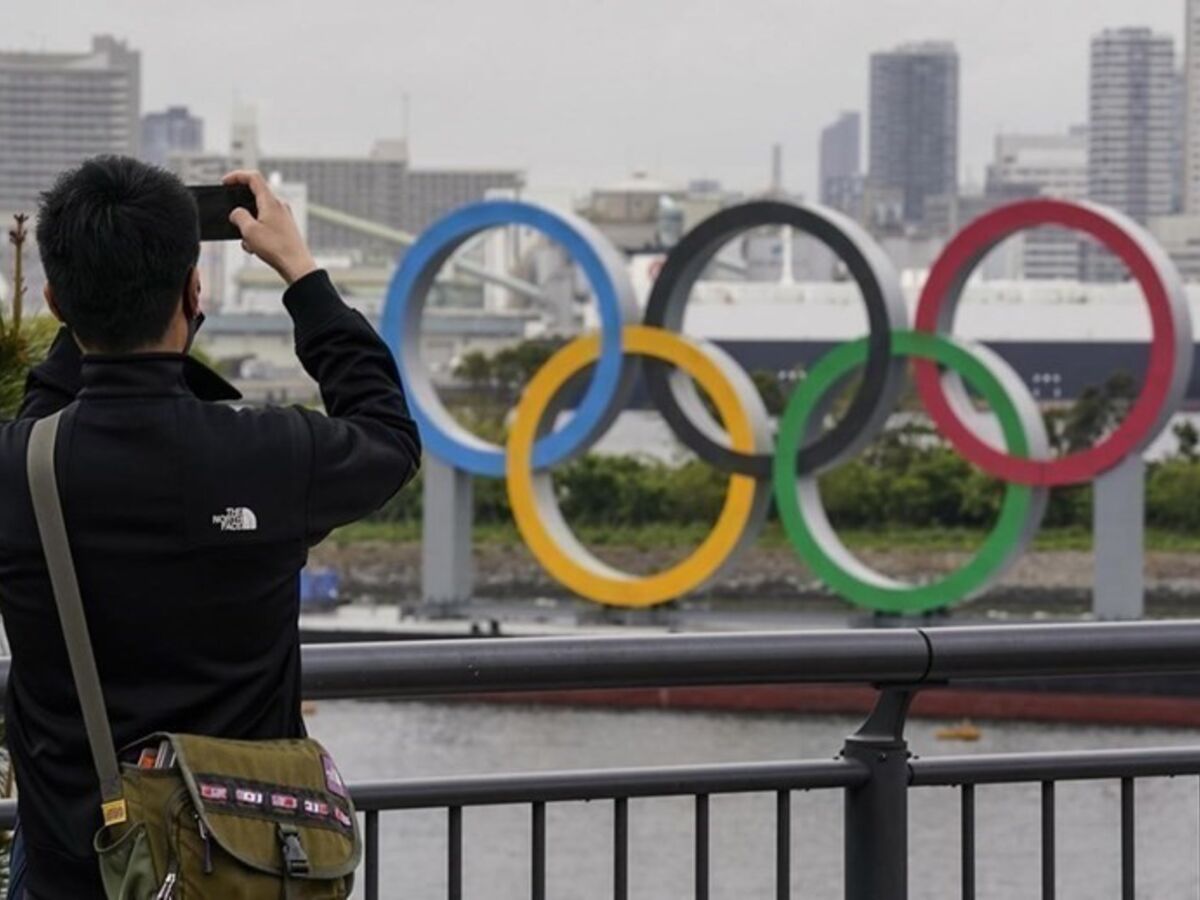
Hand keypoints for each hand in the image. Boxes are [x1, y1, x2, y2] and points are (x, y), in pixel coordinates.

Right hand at [222, 170, 317, 284]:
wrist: (297, 267)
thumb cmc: (277, 248)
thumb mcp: (249, 231)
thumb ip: (238, 216)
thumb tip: (237, 213)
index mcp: (270, 201)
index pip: (253, 177)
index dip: (237, 176)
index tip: (225, 182)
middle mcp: (279, 206)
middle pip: (254, 197)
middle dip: (241, 210)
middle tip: (234, 222)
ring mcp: (283, 217)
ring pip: (258, 215)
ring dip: (248, 227)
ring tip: (249, 243)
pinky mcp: (285, 229)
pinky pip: (265, 226)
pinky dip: (257, 235)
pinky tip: (256, 249)